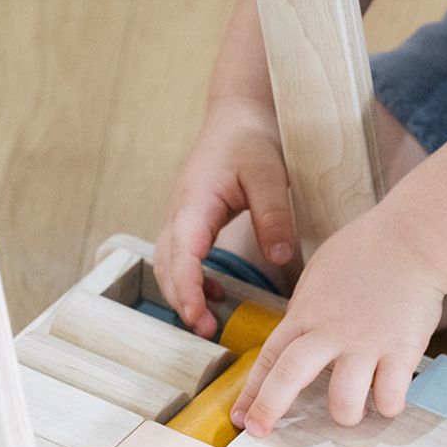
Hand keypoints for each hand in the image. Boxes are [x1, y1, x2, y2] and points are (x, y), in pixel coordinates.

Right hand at [154, 96, 295, 337]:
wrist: (239, 115)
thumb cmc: (252, 139)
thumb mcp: (269, 173)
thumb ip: (274, 214)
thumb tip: (280, 257)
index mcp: (194, 201)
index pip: (182, 253)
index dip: (187, 289)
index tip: (198, 318)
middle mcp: (179, 213)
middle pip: (166, 266)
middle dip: (181, 301)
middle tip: (207, 332)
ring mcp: (180, 219)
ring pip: (168, 265)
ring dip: (182, 295)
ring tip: (208, 323)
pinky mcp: (189, 224)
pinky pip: (179, 259)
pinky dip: (190, 283)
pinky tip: (215, 296)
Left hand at [231, 210, 445, 435]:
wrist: (413, 238)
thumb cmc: (367, 252)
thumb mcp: (319, 277)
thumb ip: (306, 312)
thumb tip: (296, 336)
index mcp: (306, 315)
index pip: (269, 359)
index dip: (252, 393)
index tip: (242, 417)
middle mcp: (330, 332)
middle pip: (289, 376)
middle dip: (270, 409)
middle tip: (261, 433)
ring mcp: (366, 344)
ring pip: (344, 399)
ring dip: (345, 416)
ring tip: (351, 414)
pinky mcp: (401, 351)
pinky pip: (389, 396)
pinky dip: (388, 406)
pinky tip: (389, 400)